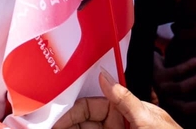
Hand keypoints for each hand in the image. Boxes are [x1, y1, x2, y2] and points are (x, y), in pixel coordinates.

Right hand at [53, 71, 180, 128]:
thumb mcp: (148, 119)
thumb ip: (123, 98)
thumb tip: (103, 73)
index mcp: (125, 111)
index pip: (89, 107)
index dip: (70, 112)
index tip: (53, 121)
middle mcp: (119, 124)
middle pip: (84, 121)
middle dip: (66, 124)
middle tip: (47, 126)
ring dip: (72, 128)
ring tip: (52, 128)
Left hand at [151, 53, 195, 114]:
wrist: (147, 57)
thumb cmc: (166, 72)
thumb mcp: (176, 83)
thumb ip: (188, 89)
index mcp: (168, 102)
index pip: (186, 110)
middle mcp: (163, 97)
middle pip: (183, 106)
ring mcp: (159, 86)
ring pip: (181, 88)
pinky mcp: (157, 73)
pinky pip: (176, 71)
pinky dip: (189, 66)